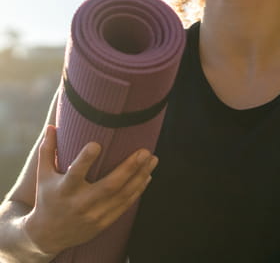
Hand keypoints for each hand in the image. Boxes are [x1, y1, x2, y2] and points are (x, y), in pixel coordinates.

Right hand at [23, 125, 157, 255]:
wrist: (48, 235)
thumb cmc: (48, 198)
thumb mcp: (43, 176)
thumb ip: (48, 151)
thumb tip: (52, 126)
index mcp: (64, 189)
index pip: (75, 173)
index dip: (85, 159)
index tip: (97, 144)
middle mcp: (81, 203)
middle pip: (109, 185)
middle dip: (129, 168)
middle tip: (144, 151)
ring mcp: (94, 215)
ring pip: (123, 195)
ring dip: (141, 176)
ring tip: (153, 158)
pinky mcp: (104, 222)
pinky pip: (125, 205)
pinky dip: (138, 190)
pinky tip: (148, 175)